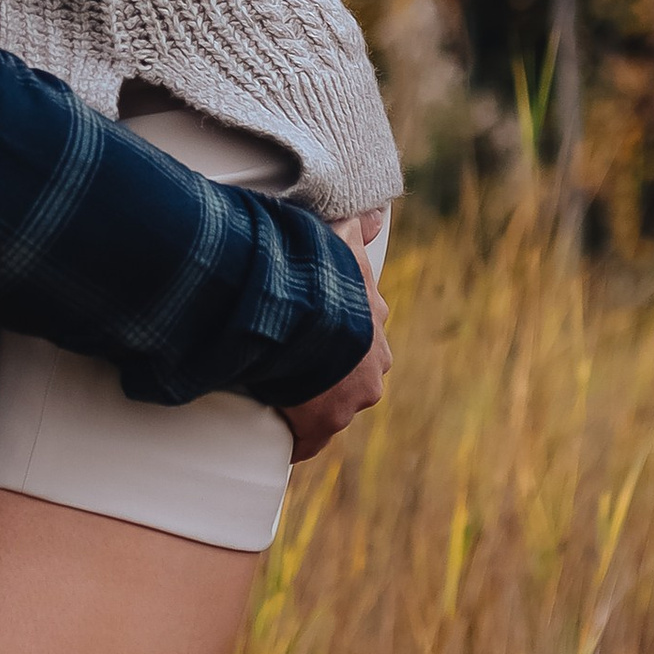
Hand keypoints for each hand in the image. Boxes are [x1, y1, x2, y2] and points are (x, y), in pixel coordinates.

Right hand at [279, 216, 389, 464]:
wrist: (303, 313)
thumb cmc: (318, 273)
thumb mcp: (340, 238)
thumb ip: (358, 227)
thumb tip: (377, 215)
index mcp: (374, 322)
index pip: (364, 335)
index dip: (340, 334)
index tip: (319, 335)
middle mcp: (372, 365)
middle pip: (353, 375)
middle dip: (329, 373)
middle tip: (294, 365)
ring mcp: (350, 398)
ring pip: (332, 405)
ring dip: (309, 401)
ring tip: (276, 392)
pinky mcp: (323, 424)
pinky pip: (307, 438)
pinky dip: (293, 437)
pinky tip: (277, 434)